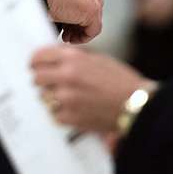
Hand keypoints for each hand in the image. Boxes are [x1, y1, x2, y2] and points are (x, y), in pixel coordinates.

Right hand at [24, 0, 102, 42]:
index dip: (75, 3)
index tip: (66, 12)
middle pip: (90, 1)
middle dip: (78, 16)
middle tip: (66, 26)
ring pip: (93, 15)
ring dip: (79, 27)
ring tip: (67, 34)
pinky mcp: (92, 9)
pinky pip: (93, 29)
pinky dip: (83, 36)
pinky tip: (71, 38)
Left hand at [31, 45, 155, 133]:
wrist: (136, 105)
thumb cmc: (120, 80)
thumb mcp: (97, 58)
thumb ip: (73, 56)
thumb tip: (52, 56)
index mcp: (73, 58)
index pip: (38, 57)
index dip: (36, 62)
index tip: (36, 66)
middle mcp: (66, 76)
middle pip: (36, 78)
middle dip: (42, 80)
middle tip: (50, 83)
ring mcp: (67, 99)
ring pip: (43, 97)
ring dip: (52, 97)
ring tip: (69, 97)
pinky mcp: (70, 118)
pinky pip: (54, 114)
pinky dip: (61, 113)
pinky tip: (74, 110)